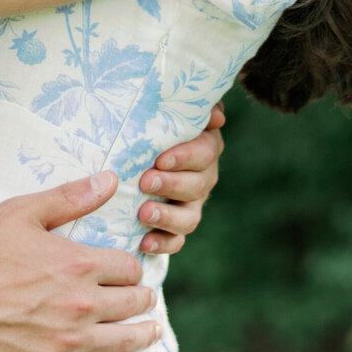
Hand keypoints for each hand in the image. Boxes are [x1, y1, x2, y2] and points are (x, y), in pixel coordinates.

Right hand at [0, 172, 158, 351]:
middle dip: (140, 297)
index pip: (127, 267)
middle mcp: (83, 304)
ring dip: (143, 335)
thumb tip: (112, 179)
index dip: (128, 266)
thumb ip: (72, 197)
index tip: (123, 268)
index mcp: (79, 264)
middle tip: (140, 297)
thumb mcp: (25, 211)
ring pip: (124, 341)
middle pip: (132, 303)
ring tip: (152, 331)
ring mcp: (70, 341)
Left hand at [137, 102, 225, 254]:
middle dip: (171, 185)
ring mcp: (191, 205)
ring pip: (190, 217)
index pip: (204, 152)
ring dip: (167, 217)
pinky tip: (144, 242)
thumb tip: (216, 116)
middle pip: (197, 186)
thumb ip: (191, 108)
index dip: (184, 157)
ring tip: (143, 213)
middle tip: (145, 181)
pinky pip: (176, 241)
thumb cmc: (151, 124)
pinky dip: (162, 243)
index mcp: (204, 147)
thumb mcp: (166, 109)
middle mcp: (203, 177)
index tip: (160, 159)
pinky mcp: (176, 228)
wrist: (135, 153)